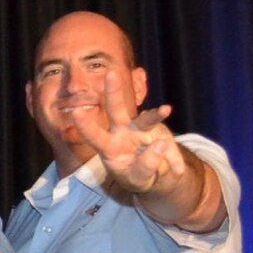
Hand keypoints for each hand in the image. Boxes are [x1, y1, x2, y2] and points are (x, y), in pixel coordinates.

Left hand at [75, 72, 185, 196]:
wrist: (155, 176)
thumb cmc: (136, 176)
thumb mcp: (137, 179)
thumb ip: (144, 166)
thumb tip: (159, 144)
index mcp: (108, 146)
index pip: (94, 135)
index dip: (85, 124)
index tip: (76, 111)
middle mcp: (123, 132)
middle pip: (117, 110)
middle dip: (114, 91)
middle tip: (111, 73)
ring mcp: (142, 129)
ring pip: (147, 118)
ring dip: (156, 114)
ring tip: (165, 110)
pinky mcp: (160, 132)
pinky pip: (168, 142)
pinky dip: (173, 157)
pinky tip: (176, 170)